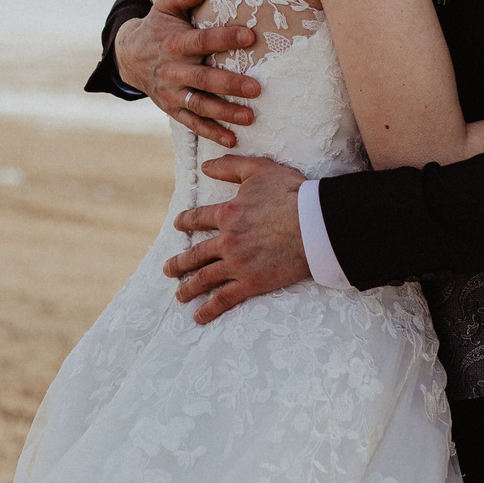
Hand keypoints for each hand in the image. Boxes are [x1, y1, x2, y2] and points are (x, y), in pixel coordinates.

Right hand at [114, 0, 261, 148]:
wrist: (128, 56)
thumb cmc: (157, 26)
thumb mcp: (165, 5)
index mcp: (174, 43)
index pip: (202, 41)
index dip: (225, 38)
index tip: (251, 36)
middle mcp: (172, 70)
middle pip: (203, 79)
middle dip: (229, 85)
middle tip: (256, 88)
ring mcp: (172, 92)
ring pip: (200, 104)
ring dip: (225, 113)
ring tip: (250, 117)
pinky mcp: (172, 108)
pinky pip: (192, 123)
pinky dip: (211, 132)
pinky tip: (232, 138)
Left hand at [163, 155, 308, 322]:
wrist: (315, 224)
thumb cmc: (291, 194)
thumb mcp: (259, 169)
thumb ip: (230, 166)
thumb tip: (205, 166)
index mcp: (228, 214)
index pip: (199, 219)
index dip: (186, 222)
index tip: (178, 226)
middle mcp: (227, 241)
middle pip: (196, 254)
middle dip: (179, 263)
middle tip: (168, 270)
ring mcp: (237, 264)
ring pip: (204, 278)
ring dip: (189, 288)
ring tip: (179, 295)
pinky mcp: (251, 283)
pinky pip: (223, 299)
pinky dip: (209, 309)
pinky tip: (198, 316)